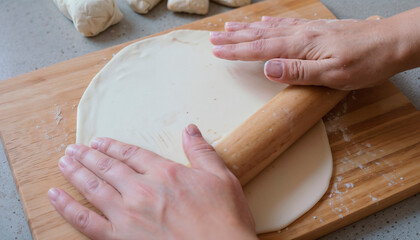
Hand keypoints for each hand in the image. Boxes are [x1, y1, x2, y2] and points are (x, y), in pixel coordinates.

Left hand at [48, 124, 256, 239]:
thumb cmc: (224, 220)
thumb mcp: (221, 179)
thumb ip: (202, 152)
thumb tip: (190, 129)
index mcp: (166, 173)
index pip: (131, 154)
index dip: (113, 146)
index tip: (99, 141)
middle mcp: (142, 190)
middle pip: (108, 168)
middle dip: (89, 156)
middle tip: (74, 148)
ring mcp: (128, 215)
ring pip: (93, 188)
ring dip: (76, 173)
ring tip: (64, 162)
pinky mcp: (120, 239)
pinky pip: (85, 222)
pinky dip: (66, 208)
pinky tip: (55, 196)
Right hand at [210, 16, 407, 89]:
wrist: (391, 42)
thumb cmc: (366, 62)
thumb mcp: (333, 74)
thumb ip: (298, 71)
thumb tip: (267, 68)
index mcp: (301, 46)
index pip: (261, 49)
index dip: (237, 51)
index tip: (217, 51)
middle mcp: (301, 34)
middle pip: (259, 36)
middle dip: (234, 38)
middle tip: (214, 38)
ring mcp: (308, 30)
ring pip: (269, 28)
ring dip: (247, 29)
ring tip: (229, 28)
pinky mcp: (317, 30)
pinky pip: (286, 24)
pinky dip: (270, 23)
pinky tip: (264, 22)